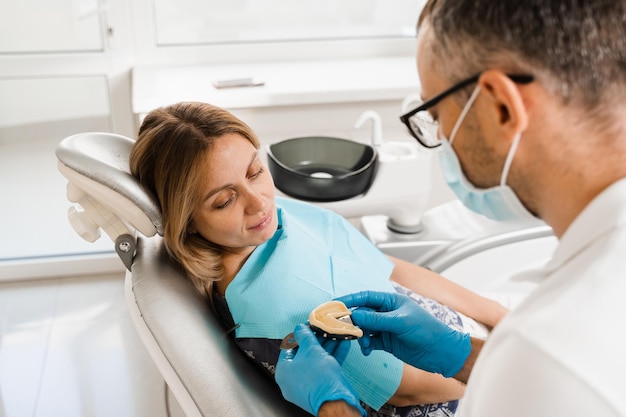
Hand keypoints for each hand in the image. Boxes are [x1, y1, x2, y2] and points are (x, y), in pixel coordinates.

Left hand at [275, 324, 364, 416]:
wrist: (336, 402)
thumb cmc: (319, 378)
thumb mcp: (311, 350)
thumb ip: (304, 336)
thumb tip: (299, 329)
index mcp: (284, 371)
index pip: (289, 347)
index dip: (300, 334)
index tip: (309, 326)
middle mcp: (292, 380)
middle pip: (304, 353)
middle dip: (318, 340)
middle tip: (325, 330)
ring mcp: (306, 385)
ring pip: (316, 361)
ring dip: (327, 347)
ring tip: (337, 335)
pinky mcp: (320, 388)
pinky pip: (324, 369)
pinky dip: (332, 357)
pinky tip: (343, 345)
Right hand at [336, 291, 470, 377]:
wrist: (441, 352)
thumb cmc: (427, 330)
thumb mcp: (400, 322)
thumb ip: (376, 319)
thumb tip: (354, 315)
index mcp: (390, 301)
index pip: (365, 297)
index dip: (349, 300)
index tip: (334, 305)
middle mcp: (386, 312)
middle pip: (361, 313)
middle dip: (351, 321)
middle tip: (342, 329)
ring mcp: (386, 327)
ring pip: (364, 328)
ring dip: (359, 335)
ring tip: (362, 343)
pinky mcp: (386, 342)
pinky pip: (370, 341)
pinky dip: (365, 346)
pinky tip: (366, 351)